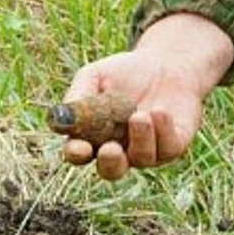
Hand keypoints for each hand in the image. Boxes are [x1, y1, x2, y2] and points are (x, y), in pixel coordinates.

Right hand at [60, 13, 232, 180]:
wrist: (166, 64)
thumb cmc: (125, 73)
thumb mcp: (96, 76)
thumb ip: (79, 95)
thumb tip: (61, 115)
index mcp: (93, 136)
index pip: (78, 154)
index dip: (76, 154)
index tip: (79, 147)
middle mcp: (119, 149)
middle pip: (110, 170)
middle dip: (110, 163)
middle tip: (111, 148)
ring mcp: (147, 150)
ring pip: (141, 158)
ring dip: (140, 138)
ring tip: (141, 115)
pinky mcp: (172, 145)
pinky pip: (167, 147)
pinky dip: (163, 130)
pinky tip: (160, 111)